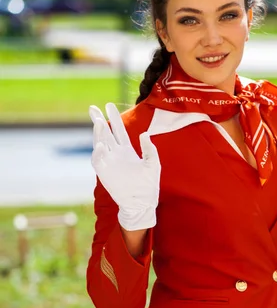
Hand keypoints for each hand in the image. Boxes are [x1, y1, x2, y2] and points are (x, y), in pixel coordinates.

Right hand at [89, 102, 160, 230]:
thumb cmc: (149, 185)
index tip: (109, 105)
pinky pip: (97, 161)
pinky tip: (101, 145)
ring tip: (99, 122)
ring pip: (100, 144)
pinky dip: (97, 153)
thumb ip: (149, 149)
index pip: (118, 130)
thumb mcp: (153, 164)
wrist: (142, 203)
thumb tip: (144, 134)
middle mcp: (116, 154)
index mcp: (127, 150)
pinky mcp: (105, 173)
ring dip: (98, 133)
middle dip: (98, 120)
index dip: (114, 117)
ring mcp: (109, 163)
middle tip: (93, 108)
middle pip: (105, 133)